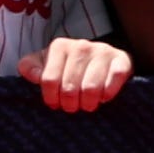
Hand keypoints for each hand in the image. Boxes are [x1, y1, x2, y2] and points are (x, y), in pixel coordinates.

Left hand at [19, 37, 133, 111]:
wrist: (101, 60)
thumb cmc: (68, 67)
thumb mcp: (45, 64)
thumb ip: (31, 67)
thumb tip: (34, 76)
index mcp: (60, 46)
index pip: (49, 80)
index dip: (51, 98)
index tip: (55, 103)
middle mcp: (81, 45)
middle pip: (69, 88)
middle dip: (70, 104)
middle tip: (72, 107)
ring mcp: (103, 51)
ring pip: (91, 88)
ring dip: (88, 103)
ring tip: (86, 105)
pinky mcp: (122, 60)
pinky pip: (113, 82)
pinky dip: (107, 95)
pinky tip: (103, 97)